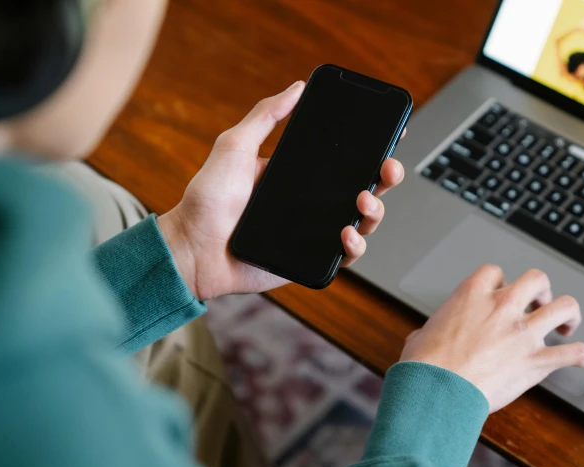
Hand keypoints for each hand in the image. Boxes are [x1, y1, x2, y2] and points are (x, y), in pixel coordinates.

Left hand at [157, 81, 404, 300]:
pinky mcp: (309, 260)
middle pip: (363, 189)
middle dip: (385, 177)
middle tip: (388, 168)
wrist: (192, 247)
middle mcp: (311, 203)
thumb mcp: (234, 146)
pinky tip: (346, 232)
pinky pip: (344, 256)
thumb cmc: (207, 200)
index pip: (345, 160)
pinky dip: (354, 245)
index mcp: (299, 175)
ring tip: (364, 201)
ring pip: (361, 223)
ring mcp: (313, 233)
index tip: (390, 135)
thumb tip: (296, 88)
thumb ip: (264, 116)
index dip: (372, 150)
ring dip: (375, 211)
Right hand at [399, 265, 583, 412]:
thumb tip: (426, 338)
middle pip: (536, 279)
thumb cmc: (424, 366)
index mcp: (471, 296)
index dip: (499, 282)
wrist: (437, 392)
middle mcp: (502, 308)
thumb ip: (432, 330)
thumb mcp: (420, 337)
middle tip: (539, 303)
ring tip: (566, 324)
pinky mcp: (536, 361)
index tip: (498, 293)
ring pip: (564, 306)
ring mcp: (523, 334)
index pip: (494, 272)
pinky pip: (575, 354)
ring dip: (568, 314)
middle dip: (540, 290)